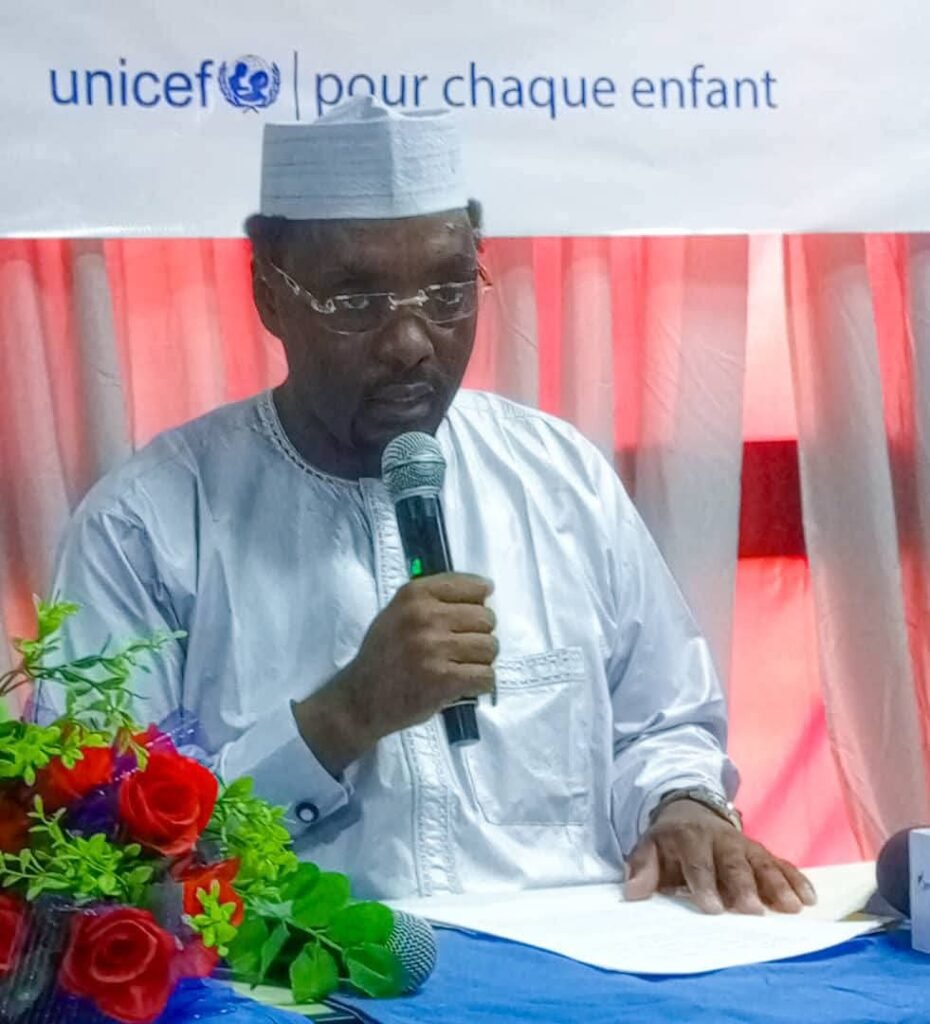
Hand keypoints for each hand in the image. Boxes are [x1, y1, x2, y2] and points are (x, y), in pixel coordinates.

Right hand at [294, 573, 496, 773]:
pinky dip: (481, 683)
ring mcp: (434, 648)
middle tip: (463, 648)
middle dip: (481, 634)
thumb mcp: (398, 612)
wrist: (360, 698)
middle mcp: (424, 617)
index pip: (473, 586)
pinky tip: (465, 684)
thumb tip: (483, 590)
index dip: (480, 600)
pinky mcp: (443, 680)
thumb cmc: (384, 654)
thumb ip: (434, 599)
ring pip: (490, 647)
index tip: (477, 610)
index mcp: (414, 595)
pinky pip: (487, 675)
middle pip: (486, 618)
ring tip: (461, 667)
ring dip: (481, 660)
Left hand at [624, 799, 816, 914]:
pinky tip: (809, 898)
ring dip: (777, 884)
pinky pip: (782, 863)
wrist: (690, 810)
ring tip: (790, 908)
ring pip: (762, 863)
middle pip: (734, 864)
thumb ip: (643, 868)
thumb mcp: (650, 846)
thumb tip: (633, 893)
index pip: (697, 862)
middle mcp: (721, 839)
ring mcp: (745, 845)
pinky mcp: (762, 852)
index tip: (712, 908)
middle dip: (743, 887)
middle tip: (752, 911)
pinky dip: (796, 879)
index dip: (704, 884)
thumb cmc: (671, 840)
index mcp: (690, 837)